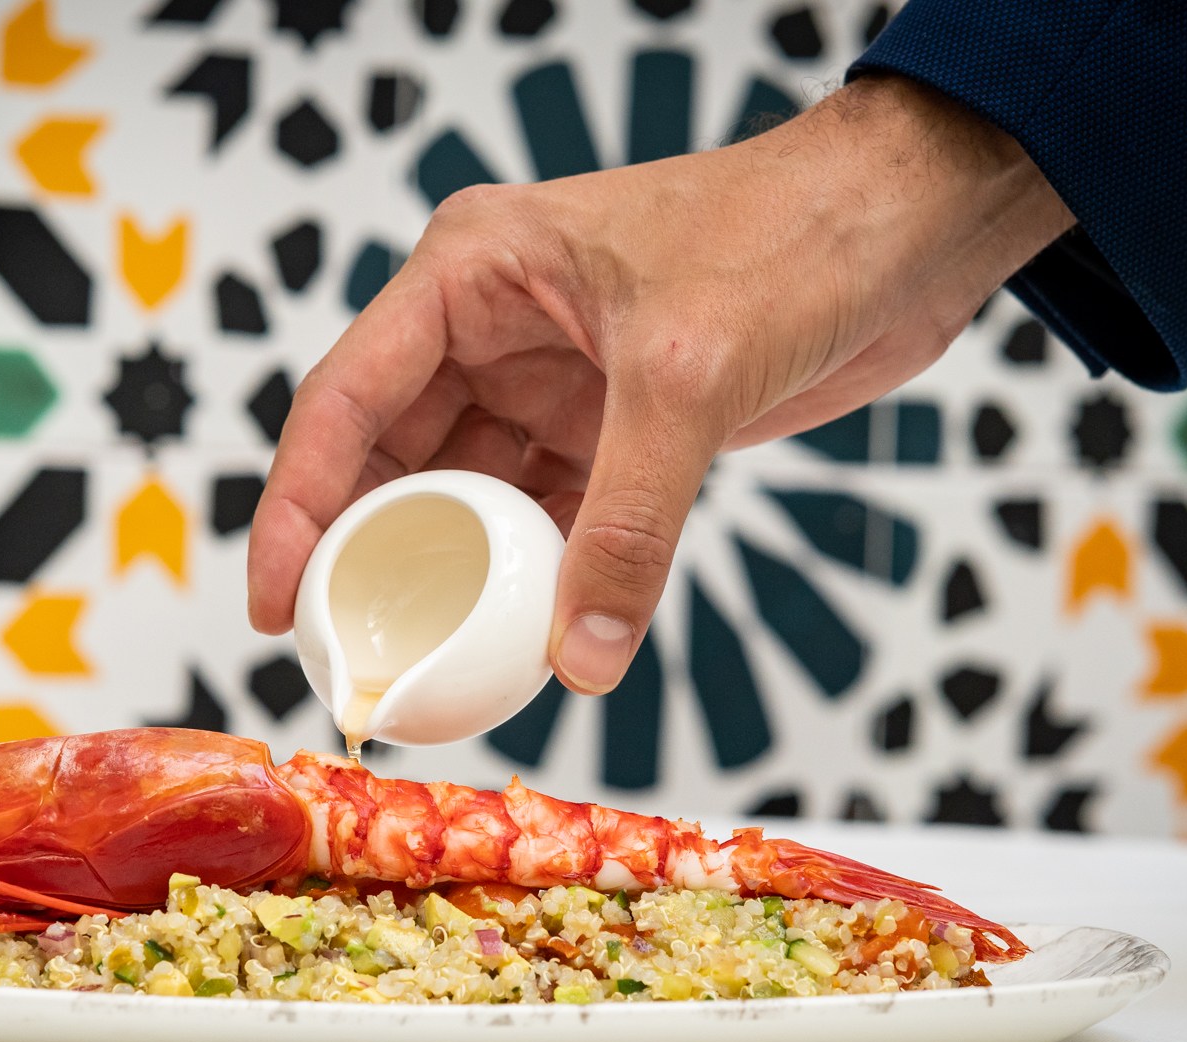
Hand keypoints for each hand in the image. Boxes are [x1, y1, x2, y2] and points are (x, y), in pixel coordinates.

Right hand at [247, 74, 1072, 693]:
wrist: (908, 230)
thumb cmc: (793, 239)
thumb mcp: (689, 378)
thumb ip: (629, 522)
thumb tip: (581, 655)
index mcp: (471, 271)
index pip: (346, 400)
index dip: (298, 509)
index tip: (278, 607)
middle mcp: (493, 323)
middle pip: (392, 459)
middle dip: (372, 558)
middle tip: (351, 656)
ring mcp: (550, 378)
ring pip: (469, 496)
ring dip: (458, 578)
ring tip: (432, 664)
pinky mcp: (611, 424)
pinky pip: (548, 517)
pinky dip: (539, 578)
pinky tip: (531, 640)